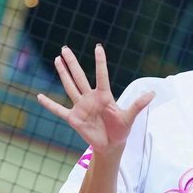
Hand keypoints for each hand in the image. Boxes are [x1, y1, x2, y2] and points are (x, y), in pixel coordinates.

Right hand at [37, 45, 154, 152]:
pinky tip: (39, 96)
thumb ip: (138, 105)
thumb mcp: (129, 117)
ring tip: (57, 59)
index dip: (100, 61)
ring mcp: (81, 107)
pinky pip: (58, 110)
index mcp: (104, 96)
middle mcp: (91, 98)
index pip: (101, 75)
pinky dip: (49, 104)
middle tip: (65, 48)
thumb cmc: (121, 130)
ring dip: (63, 74)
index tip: (98, 47)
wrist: (112, 145)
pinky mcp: (74, 118)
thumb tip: (153, 93)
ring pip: (70, 87)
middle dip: (72, 62)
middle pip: (79, 76)